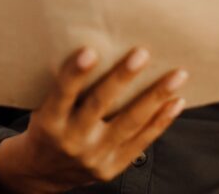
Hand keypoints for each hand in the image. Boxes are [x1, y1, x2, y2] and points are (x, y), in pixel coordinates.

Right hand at [0, 46, 186, 192]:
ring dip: (155, 97)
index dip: (75, 74)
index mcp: (49, 122)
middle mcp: (72, 140)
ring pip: (129, 123)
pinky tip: (175, 102)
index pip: (62, 94)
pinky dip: (161, 121)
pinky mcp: (112, 168)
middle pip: (100, 105)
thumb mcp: (43, 107)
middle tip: (141, 54)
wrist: (44, 171)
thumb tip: (96, 47)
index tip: (89, 51)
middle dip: (122, 78)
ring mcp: (94, 156)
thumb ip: (64, 87)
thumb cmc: (47, 127)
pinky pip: (142, 142)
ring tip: (176, 76)